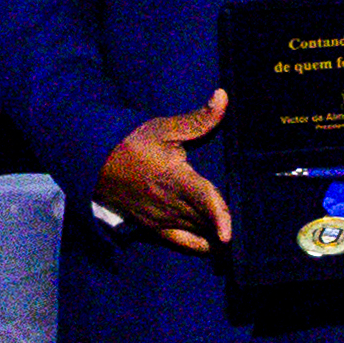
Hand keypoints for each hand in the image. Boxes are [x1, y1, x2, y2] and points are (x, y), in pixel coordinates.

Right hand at [97, 91, 233, 254]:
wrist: (96, 162)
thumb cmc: (133, 142)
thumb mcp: (165, 127)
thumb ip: (199, 119)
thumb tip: (223, 96)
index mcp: (174, 178)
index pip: (202, 198)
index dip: (217, 215)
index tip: (229, 233)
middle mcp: (169, 202)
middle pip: (204, 217)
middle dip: (223, 221)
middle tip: (247, 225)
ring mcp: (160, 217)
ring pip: (196, 230)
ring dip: (213, 232)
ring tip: (235, 235)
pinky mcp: (153, 227)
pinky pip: (179, 242)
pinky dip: (197, 245)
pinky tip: (214, 246)